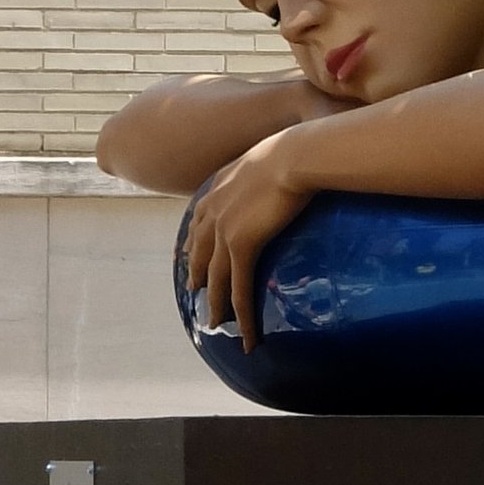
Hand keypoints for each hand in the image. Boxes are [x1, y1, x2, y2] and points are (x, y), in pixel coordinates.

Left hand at [184, 129, 319, 350]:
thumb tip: (285, 168)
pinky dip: (243, 316)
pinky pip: (238, 290)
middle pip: (200, 254)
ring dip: (217, 306)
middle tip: (196, 293)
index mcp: (218, 189)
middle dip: (198, 276)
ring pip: (216, 280)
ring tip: (216, 324)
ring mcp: (223, 231)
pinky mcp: (241, 246)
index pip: (197, 221)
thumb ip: (265, 169)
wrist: (296, 155)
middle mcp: (213, 212)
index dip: (192, 242)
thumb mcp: (269, 156)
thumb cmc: (295, 149)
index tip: (188, 255)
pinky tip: (247, 335)